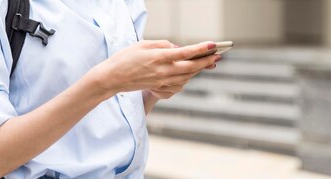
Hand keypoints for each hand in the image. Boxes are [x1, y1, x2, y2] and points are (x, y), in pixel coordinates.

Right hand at [87, 40, 220, 95]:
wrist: (112, 78)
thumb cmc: (125, 58)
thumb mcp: (143, 44)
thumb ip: (162, 44)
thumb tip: (177, 48)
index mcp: (159, 57)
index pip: (185, 53)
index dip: (200, 49)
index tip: (212, 44)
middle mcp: (163, 71)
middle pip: (191, 67)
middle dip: (206, 62)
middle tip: (218, 56)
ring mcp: (162, 82)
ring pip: (187, 77)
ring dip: (198, 70)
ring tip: (207, 63)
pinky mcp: (159, 88)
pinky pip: (178, 85)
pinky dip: (186, 79)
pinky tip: (189, 73)